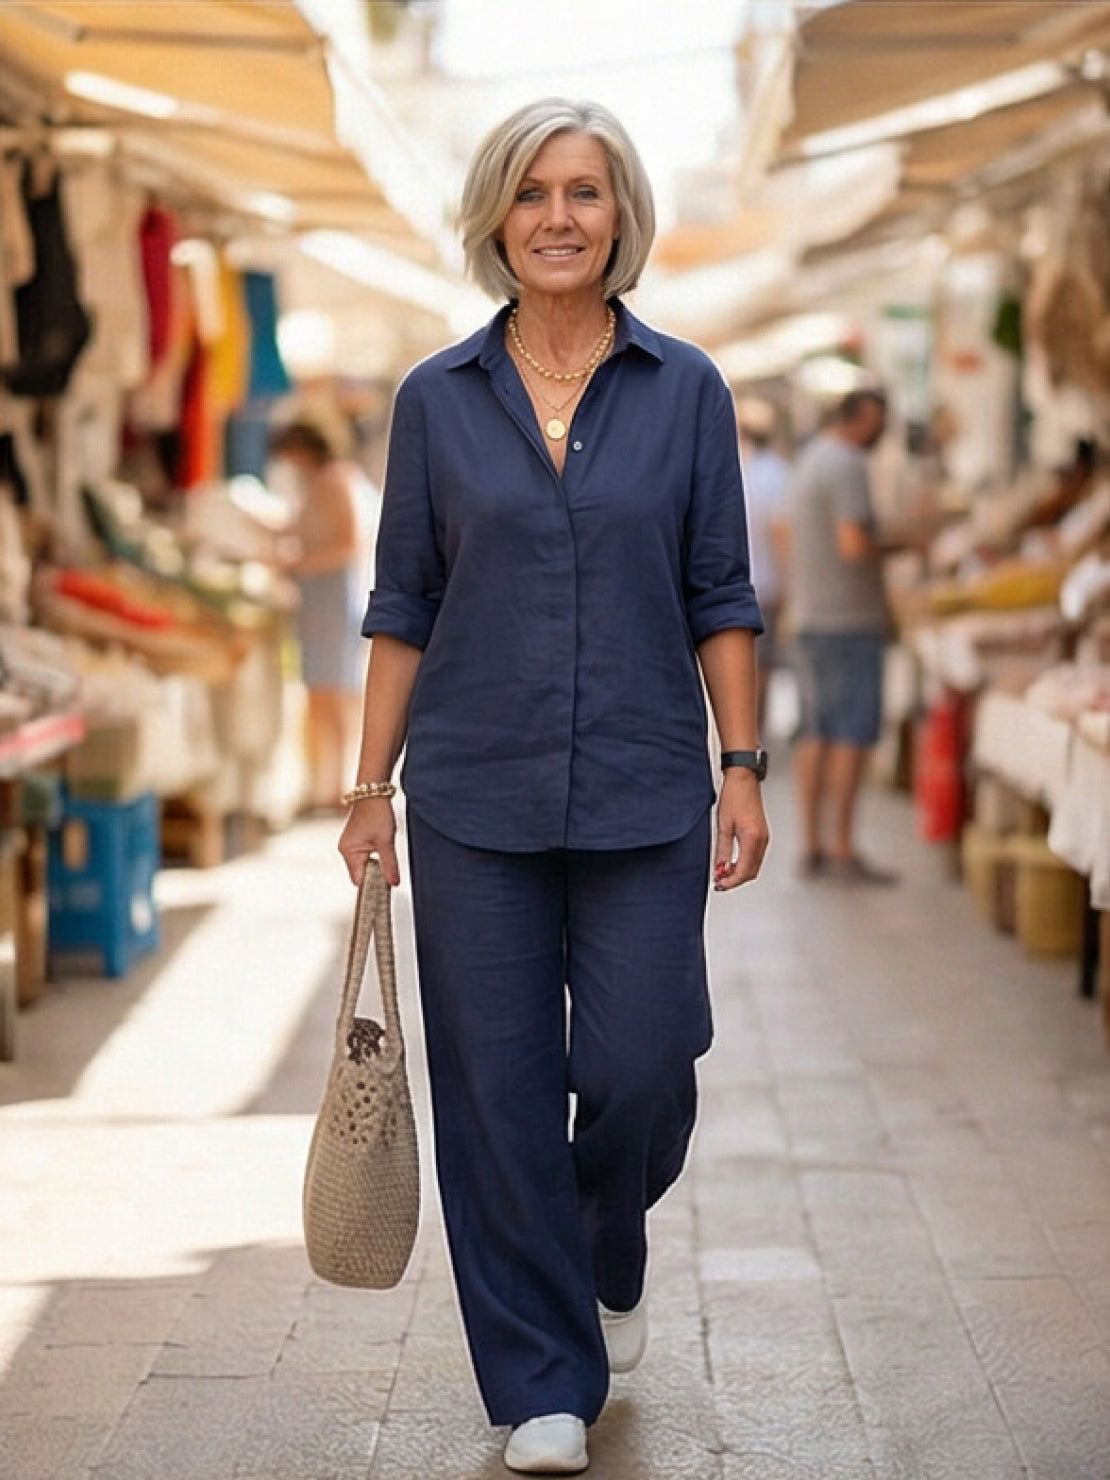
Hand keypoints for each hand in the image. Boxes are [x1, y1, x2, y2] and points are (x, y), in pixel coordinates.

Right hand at [338, 798, 399, 886]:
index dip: (372, 886)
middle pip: (361, 874)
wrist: (374, 792)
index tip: (386, 891)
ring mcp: (350, 845)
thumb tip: (393, 884)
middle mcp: (346, 850)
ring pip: (364, 866)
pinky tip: (384, 853)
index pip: (359, 880)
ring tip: (388, 862)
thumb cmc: (378, 813)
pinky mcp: (356, 841)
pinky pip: (365, 857)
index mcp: (349, 852)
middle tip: (392, 878)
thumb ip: (389, 864)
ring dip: (376, 867)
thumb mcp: (386, 841)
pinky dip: (375, 859)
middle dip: (375, 876)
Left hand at [713, 771, 769, 890]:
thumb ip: (723, 851)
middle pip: (751, 872)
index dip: (731, 882)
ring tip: (722, 873)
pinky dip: (744, 864)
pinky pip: (756, 857)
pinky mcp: (763, 835)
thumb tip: (720, 870)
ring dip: (740, 873)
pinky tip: (732, 863)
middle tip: (719, 882)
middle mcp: (762, 840)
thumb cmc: (733, 797)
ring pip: (754, 866)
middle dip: (735, 880)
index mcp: (752, 838)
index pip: (744, 871)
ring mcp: (765, 838)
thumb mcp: (723, 826)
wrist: (744, 780)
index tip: (719, 885)